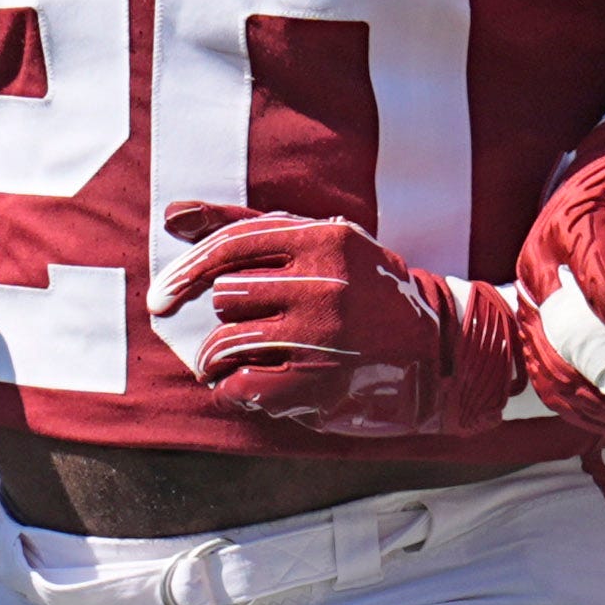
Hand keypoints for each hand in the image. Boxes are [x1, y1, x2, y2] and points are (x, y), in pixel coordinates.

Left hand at [155, 202, 523, 438]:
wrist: (443, 351)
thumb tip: (172, 216)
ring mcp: (327, 339)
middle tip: (244, 324)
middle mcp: (327, 288)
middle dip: (226, 313)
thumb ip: (244, 225)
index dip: (185, 271)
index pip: (230, 246)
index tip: (162, 294)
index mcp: (326, 241)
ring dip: (217, 355)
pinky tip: (244, 384)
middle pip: (226, 296)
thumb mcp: (319, 242)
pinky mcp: (325, 386)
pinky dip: (232, 388)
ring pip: (228, 340)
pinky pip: (243, 386)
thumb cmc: (363, 288)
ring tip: (227, 360)